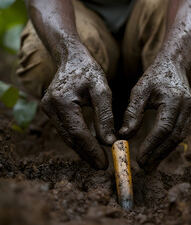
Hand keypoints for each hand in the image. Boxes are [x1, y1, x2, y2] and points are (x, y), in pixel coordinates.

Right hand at [41, 46, 115, 169]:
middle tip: (101, 166)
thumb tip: (108, 142)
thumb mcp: (102, 89)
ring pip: (67, 136)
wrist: (71, 57)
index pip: (78, 133)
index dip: (91, 150)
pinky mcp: (50, 110)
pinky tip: (88, 145)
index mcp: (62, 101)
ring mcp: (47, 109)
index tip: (104, 163)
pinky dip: (77, 139)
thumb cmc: (88, 70)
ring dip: (82, 148)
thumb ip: (104, 115)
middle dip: (87, 153)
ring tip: (96, 159)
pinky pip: (65, 129)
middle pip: (70, 138)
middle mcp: (50, 107)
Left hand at [119, 57, 190, 170]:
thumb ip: (132, 113)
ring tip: (150, 164)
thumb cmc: (153, 77)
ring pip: (178, 138)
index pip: (164, 128)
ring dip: (164, 152)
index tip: (140, 158)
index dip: (152, 145)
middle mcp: (188, 107)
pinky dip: (168, 144)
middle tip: (144, 166)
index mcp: (174, 99)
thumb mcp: (139, 91)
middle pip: (174, 137)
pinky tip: (158, 152)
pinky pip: (180, 133)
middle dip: (158, 154)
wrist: (173, 66)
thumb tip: (123, 136)